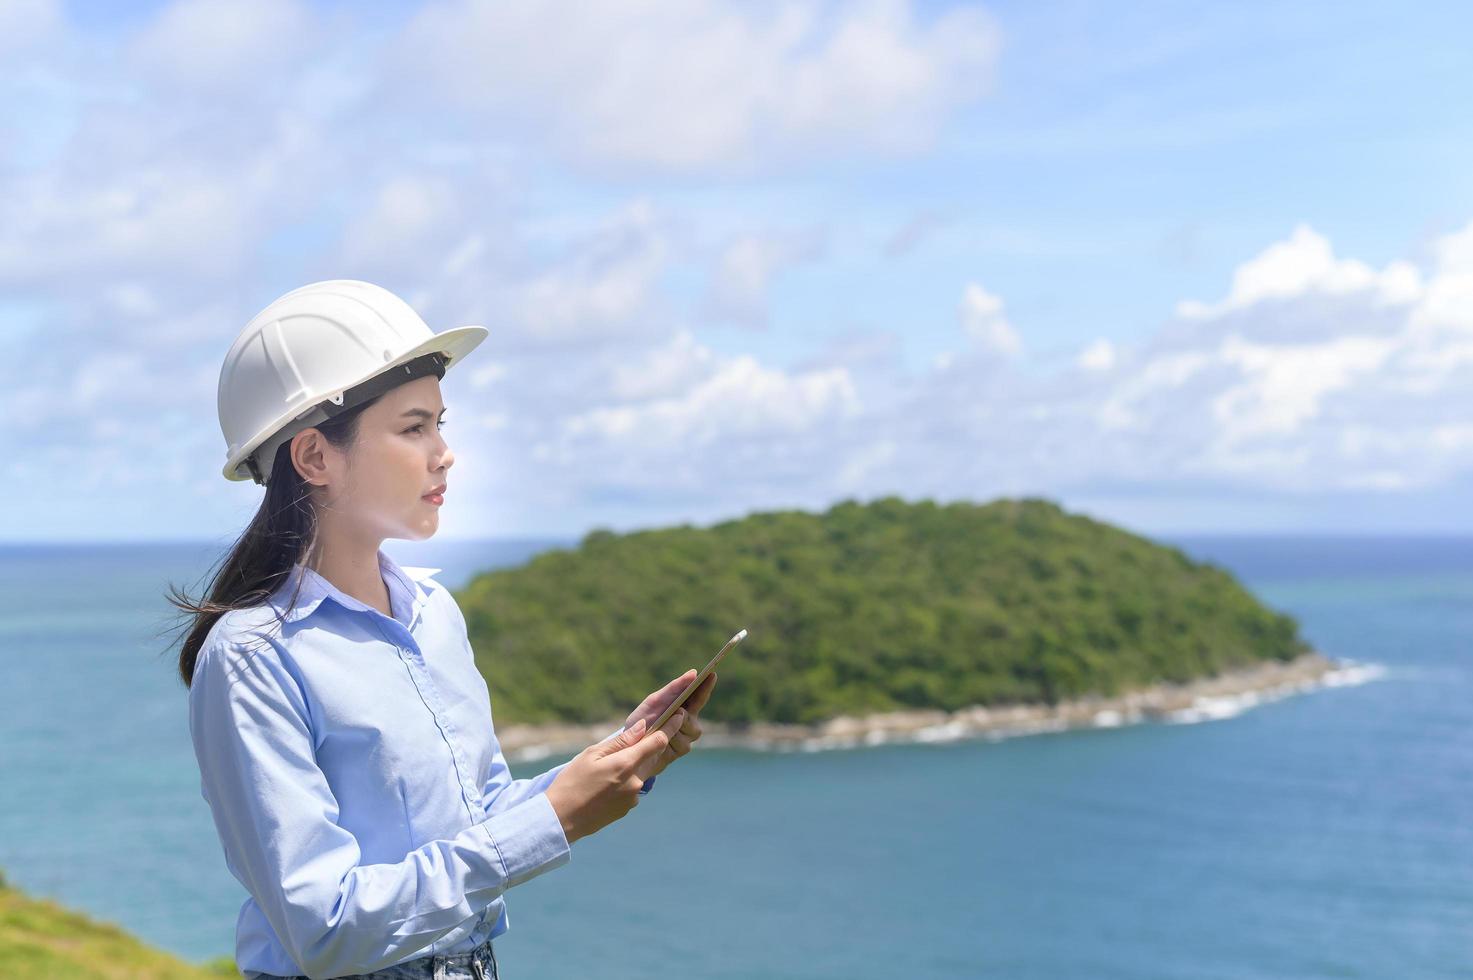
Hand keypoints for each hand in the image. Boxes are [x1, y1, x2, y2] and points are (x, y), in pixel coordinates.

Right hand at [545, 709, 685, 844]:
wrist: (561, 819)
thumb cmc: (572, 782)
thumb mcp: (591, 755)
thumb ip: (620, 741)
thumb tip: (643, 727)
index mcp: (626, 764)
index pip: (658, 742)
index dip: (670, 727)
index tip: (679, 715)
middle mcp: (636, 782)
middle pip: (651, 757)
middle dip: (647, 747)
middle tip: (635, 738)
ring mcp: (633, 797)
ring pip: (640, 773)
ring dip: (631, 767)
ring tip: (603, 772)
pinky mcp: (628, 809)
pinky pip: (632, 788)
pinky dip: (624, 782)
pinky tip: (603, 786)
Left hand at [623, 669, 716, 778]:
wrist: (630, 745)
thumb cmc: (644, 719)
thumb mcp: (655, 701)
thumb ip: (674, 688)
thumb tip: (693, 672)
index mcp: (684, 706)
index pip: (699, 695)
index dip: (707, 685)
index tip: (712, 674)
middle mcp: (689, 722)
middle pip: (693, 716)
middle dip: (683, 714)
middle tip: (678, 711)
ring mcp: (687, 737)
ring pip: (689, 730)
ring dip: (673, 728)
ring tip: (660, 728)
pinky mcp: (681, 750)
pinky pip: (682, 744)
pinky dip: (669, 740)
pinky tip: (660, 741)